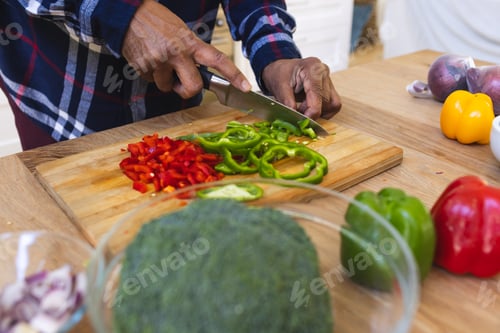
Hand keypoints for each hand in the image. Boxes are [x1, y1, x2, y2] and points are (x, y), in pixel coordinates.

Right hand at [122, 0, 250, 97]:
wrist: (128, 14)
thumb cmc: (156, 21)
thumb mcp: (181, 32)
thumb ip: (191, 51)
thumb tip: (196, 72)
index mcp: (190, 43)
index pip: (217, 60)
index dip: (234, 75)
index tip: (246, 87)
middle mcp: (177, 53)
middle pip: (193, 87)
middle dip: (187, 91)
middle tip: (180, 85)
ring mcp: (160, 62)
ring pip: (166, 87)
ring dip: (163, 80)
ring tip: (157, 61)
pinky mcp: (144, 68)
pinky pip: (150, 81)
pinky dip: (149, 74)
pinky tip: (147, 58)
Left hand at [261, 57, 341, 118]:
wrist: (281, 70)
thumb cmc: (279, 74)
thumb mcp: (278, 86)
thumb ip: (286, 101)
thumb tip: (293, 114)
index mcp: (312, 68)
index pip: (318, 94)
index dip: (312, 112)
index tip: (302, 121)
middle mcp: (324, 72)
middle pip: (326, 101)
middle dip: (311, 112)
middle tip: (297, 113)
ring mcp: (328, 79)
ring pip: (332, 105)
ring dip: (317, 112)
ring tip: (302, 109)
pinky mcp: (330, 88)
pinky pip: (332, 105)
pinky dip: (322, 111)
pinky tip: (309, 108)